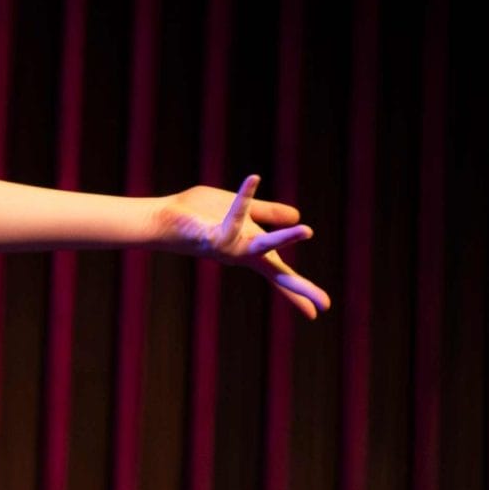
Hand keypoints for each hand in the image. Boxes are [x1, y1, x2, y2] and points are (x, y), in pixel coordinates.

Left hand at [151, 174, 329, 318]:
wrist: (165, 216)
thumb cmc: (200, 215)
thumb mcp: (243, 212)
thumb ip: (268, 213)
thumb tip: (297, 216)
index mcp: (252, 250)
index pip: (281, 274)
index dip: (301, 291)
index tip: (322, 310)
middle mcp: (241, 253)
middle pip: (276, 274)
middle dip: (299, 288)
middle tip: (323, 304)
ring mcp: (227, 247)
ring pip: (260, 245)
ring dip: (284, 238)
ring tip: (308, 230)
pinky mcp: (211, 235)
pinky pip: (232, 214)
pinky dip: (244, 197)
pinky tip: (253, 179)